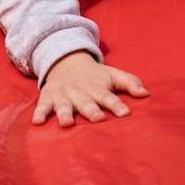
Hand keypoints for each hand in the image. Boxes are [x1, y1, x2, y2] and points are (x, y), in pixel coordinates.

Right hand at [33, 51, 148, 126]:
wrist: (66, 61)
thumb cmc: (95, 76)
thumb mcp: (113, 74)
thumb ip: (130, 83)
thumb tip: (147, 94)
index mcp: (97, 88)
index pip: (109, 97)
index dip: (117, 105)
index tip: (125, 114)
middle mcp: (80, 92)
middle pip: (86, 103)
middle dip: (91, 111)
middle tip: (98, 119)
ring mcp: (63, 95)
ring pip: (64, 106)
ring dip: (65, 113)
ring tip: (67, 123)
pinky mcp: (48, 97)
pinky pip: (42, 105)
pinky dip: (39, 113)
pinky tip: (37, 122)